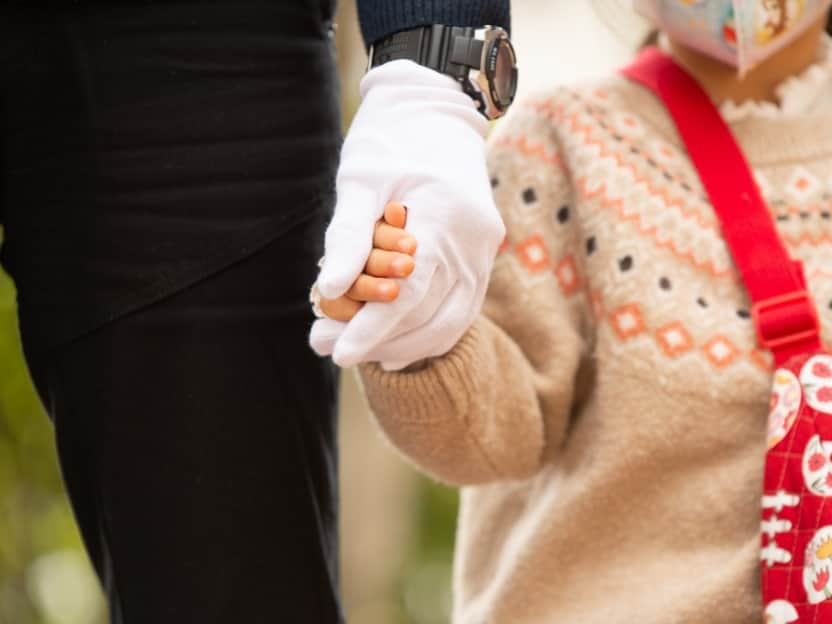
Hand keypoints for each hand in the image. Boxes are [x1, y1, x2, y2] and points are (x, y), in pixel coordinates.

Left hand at [310, 60, 504, 369]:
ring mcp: (484, 252)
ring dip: (403, 343)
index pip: (409, 293)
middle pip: (429, 315)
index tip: (338, 352)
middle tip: (329, 348)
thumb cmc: (392, 141)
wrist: (438, 113)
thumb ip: (349, 235)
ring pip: (450, 322)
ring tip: (355, 350)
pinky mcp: (482, 257)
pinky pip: (460, 309)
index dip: (373, 328)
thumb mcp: (361, 178)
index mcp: (445, 217)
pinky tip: (393, 344)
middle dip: (379, 340)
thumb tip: (327, 289)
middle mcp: (474, 242)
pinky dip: (427, 331)